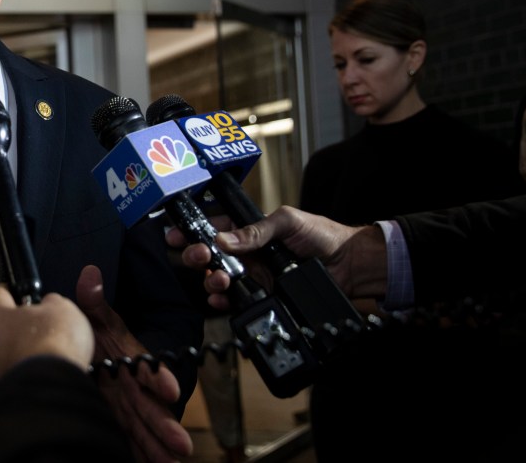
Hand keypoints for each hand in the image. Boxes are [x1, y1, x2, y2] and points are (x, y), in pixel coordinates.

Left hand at [0, 284, 92, 376]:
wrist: (52, 385)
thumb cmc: (51, 343)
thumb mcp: (61, 308)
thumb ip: (51, 302)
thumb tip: (50, 305)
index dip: (9, 290)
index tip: (14, 289)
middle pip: (3, 325)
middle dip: (20, 323)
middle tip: (40, 321)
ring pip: (9, 350)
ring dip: (25, 348)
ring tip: (48, 348)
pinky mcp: (9, 385)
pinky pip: (19, 369)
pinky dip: (30, 367)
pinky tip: (47, 366)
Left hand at [75, 265, 191, 462]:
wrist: (84, 352)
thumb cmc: (96, 336)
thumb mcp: (96, 317)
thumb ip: (92, 298)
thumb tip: (89, 273)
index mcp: (130, 359)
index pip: (148, 368)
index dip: (159, 378)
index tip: (171, 391)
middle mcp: (130, 385)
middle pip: (151, 406)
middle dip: (166, 425)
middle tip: (180, 444)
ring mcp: (123, 405)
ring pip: (142, 428)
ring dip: (156, 446)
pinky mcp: (114, 419)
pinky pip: (125, 438)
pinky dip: (136, 453)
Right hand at [165, 206, 384, 308]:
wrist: (352, 267)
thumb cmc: (323, 236)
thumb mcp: (287, 222)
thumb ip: (255, 231)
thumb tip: (222, 238)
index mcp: (249, 230)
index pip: (212, 227)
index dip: (191, 231)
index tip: (174, 235)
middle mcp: (247, 253)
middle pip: (208, 255)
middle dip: (196, 256)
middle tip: (200, 256)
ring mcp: (253, 276)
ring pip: (217, 279)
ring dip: (210, 279)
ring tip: (219, 278)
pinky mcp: (263, 297)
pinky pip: (235, 302)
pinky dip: (222, 302)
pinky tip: (220, 299)